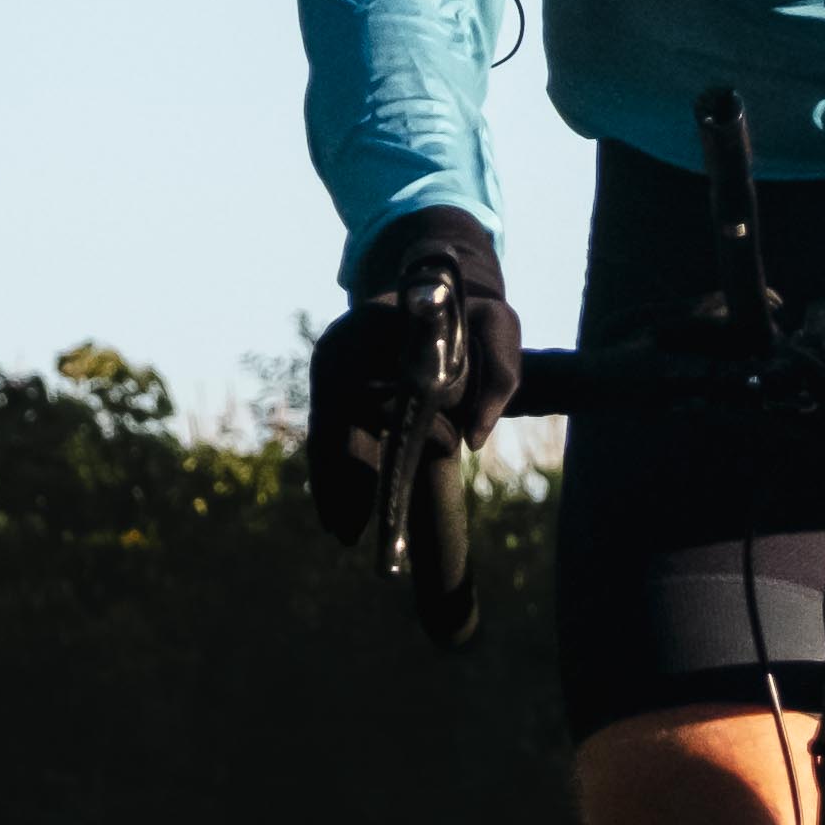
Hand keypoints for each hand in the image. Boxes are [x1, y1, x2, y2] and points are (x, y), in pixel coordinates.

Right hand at [306, 211, 521, 543]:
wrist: (438, 291)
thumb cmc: (470, 311)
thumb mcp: (498, 327)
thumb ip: (501, 373)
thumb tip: (476, 440)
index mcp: (367, 326)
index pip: (355, 386)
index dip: (367, 435)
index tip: (395, 472)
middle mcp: (337, 349)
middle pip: (329, 423)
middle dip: (339, 480)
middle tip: (350, 532)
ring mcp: (329, 371)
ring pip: (324, 438)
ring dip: (332, 486)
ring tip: (345, 533)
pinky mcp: (332, 391)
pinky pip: (328, 439)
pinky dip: (334, 475)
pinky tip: (344, 516)